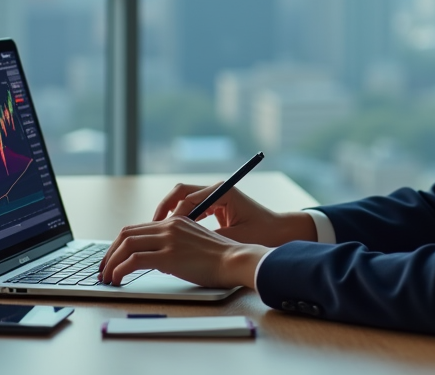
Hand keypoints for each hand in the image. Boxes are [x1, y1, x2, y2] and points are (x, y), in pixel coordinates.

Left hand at [97, 215, 266, 288]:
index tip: (112, 258)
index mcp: (174, 221)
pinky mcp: (169, 256)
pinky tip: (117, 279)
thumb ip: (176, 242)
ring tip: (107, 277)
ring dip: (111, 261)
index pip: (137, 228)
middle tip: (103, 269)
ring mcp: (168, 239)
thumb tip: (157, 255)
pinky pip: (134, 260)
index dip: (119, 244)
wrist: (236, 260)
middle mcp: (169, 226)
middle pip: (126, 234)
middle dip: (109, 252)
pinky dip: (120, 269)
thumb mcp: (194, 242)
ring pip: (126, 245)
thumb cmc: (220, 258)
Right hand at [150, 181, 316, 247]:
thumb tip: (182, 244)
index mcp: (222, 192)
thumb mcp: (233, 238)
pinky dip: (181, 220)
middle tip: (153, 228)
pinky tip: (173, 236)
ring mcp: (216, 198)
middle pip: (181, 193)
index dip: (172, 214)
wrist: (281, 232)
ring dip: (170, 215)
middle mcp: (217, 190)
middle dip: (165, 209)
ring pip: (184, 200)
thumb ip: (208, 237)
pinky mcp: (216, 207)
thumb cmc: (262, 234)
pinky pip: (192, 209)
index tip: (162, 230)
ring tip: (158, 233)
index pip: (187, 197)